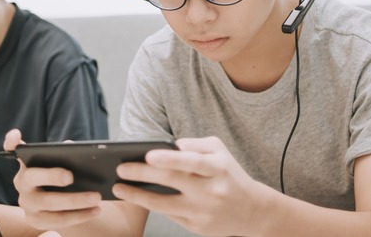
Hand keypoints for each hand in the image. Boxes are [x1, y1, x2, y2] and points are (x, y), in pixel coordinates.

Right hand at [3, 129, 102, 229]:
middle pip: (32, 178)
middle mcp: (22, 182)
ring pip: (49, 203)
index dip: (11, 142)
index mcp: (27, 163)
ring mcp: (27, 203)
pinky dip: (80, 215)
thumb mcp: (62, 164)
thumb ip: (65, 154)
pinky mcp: (36, 221)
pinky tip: (96, 210)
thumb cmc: (61, 177)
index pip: (13, 149)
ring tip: (96, 197)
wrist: (59, 207)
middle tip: (71, 177)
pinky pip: (59, 220)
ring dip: (75, 201)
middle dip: (52, 176)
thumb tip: (70, 146)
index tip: (16, 135)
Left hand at [113, 136, 270, 235]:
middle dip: (143, 175)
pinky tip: (134, 197)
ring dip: (137, 196)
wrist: (252, 210)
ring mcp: (203, 211)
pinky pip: (168, 215)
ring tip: (118, 187)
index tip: (147, 155)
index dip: (170, 159)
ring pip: (164, 205)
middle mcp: (211, 191)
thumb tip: (166, 147)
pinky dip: (149, 206)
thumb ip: (194, 145)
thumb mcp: (219, 151)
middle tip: (120, 168)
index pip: (192, 162)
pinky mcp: (197, 226)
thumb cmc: (228, 173)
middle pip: (172, 182)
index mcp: (218, 168)